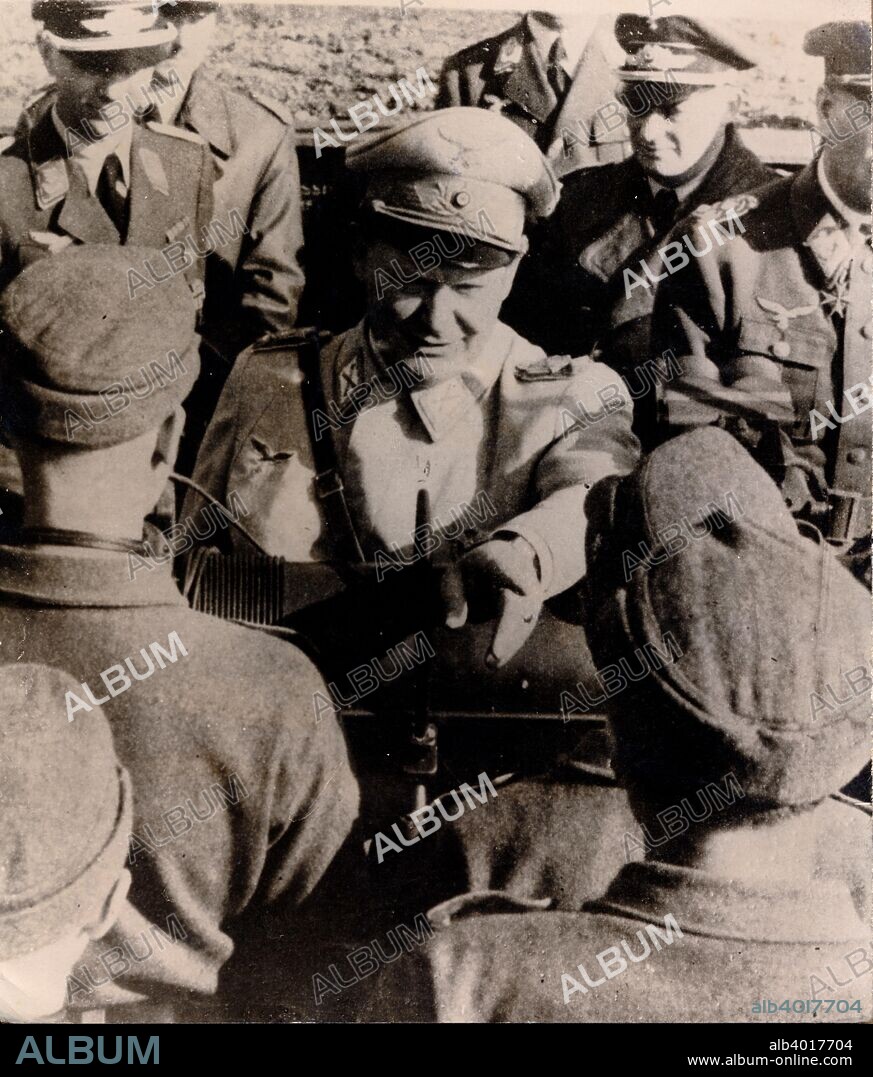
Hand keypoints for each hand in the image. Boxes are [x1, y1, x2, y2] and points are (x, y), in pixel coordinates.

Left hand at [439, 536, 542, 668]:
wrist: (508, 560)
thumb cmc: (474, 569)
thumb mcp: (456, 574)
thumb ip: (452, 596)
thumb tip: (452, 625)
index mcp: (499, 559)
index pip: (509, 569)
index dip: (518, 579)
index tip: (527, 590)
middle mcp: (522, 577)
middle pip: (518, 603)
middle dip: (508, 629)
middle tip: (496, 653)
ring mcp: (531, 594)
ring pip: (523, 621)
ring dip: (509, 644)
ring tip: (491, 664)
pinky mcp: (531, 611)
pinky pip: (522, 630)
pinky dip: (509, 646)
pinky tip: (496, 661)